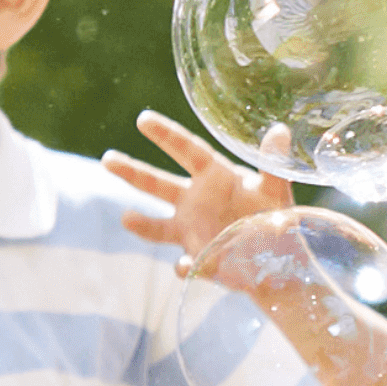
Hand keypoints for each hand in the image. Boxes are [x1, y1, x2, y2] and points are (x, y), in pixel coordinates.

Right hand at [104, 112, 297, 266]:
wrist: (279, 259)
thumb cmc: (275, 214)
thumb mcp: (276, 189)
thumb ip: (273, 163)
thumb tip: (279, 130)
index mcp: (214, 175)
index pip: (186, 149)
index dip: (166, 134)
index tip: (143, 119)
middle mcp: (195, 200)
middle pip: (158, 183)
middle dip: (132, 172)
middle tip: (107, 159)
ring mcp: (191, 230)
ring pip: (157, 226)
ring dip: (141, 223)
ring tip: (126, 217)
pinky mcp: (197, 259)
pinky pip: (184, 264)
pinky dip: (182, 266)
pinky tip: (184, 265)